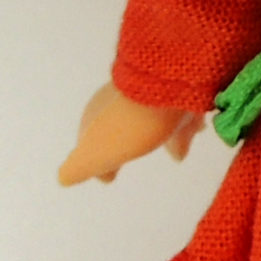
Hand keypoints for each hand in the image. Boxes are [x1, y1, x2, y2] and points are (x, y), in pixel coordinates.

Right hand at [59, 83, 202, 185]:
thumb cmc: (128, 125)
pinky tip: (197, 134)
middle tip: (133, 157)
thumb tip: (63, 178)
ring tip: (177, 155)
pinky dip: (185, 124)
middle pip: (122, 126)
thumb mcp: (93, 154)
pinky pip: (181, 108)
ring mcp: (150, 90)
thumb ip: (78, 168)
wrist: (170, 83)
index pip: (89, 138)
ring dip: (163, 135)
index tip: (106, 177)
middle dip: (127, 143)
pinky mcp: (178, 85)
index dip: (94, 157)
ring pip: (155, 116)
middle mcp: (119, 98)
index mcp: (96, 114)